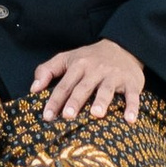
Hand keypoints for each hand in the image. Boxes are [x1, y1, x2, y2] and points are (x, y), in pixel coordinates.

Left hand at [29, 38, 144, 120]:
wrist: (122, 47)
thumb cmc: (90, 58)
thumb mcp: (67, 58)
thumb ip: (47, 70)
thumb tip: (33, 89)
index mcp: (78, 65)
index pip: (64, 84)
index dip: (55, 100)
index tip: (47, 116)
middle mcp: (95, 70)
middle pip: (83, 87)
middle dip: (75, 101)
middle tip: (67, 116)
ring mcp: (114, 76)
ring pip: (106, 89)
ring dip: (101, 101)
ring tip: (96, 115)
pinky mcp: (131, 83)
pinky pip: (132, 95)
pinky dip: (132, 107)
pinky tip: (129, 120)